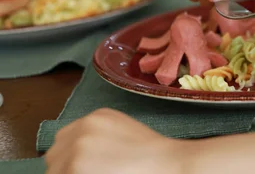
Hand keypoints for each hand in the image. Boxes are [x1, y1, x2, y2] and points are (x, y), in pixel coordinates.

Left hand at [45, 108, 189, 173]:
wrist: (169, 165)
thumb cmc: (151, 157)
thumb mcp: (123, 133)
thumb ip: (96, 138)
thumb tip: (73, 157)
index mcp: (97, 117)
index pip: (64, 141)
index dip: (70, 158)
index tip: (87, 168)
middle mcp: (83, 127)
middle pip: (54, 156)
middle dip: (66, 169)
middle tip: (93, 173)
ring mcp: (78, 148)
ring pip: (54, 171)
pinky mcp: (75, 168)